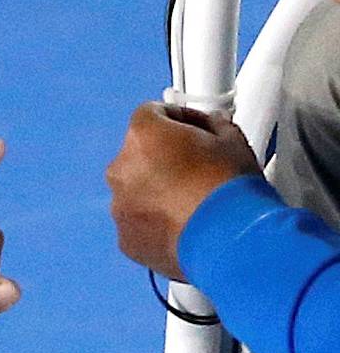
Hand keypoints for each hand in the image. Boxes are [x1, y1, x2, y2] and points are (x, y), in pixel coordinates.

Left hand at [106, 102, 261, 277]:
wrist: (228, 238)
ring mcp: (120, 206)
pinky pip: (138, 223)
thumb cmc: (229, 187)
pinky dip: (155, 223)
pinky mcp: (126, 238)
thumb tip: (213, 126)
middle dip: (164, 159)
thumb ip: (214, 126)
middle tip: (196, 170)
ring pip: (136, 191)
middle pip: (140, 155)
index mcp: (143, 135)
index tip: (195, 130)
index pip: (152, 114)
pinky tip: (184, 225)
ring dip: (157, 192)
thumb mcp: (233, 141)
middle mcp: (121, 168)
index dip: (179, 120)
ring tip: (192, 203)